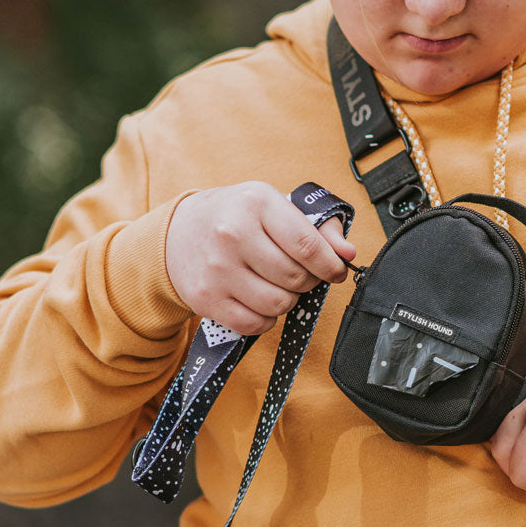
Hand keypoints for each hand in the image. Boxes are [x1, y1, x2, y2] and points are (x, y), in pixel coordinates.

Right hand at [165, 181, 355, 334]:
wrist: (178, 232)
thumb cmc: (236, 216)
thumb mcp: (273, 205)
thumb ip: (317, 226)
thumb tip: (347, 254)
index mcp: (256, 203)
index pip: (308, 245)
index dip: (330, 265)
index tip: (335, 270)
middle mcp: (233, 234)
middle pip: (296, 277)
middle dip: (307, 280)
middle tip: (298, 273)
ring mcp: (217, 269)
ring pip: (279, 304)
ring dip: (288, 299)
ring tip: (277, 284)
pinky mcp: (206, 299)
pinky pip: (256, 324)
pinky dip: (266, 318)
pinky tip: (258, 299)